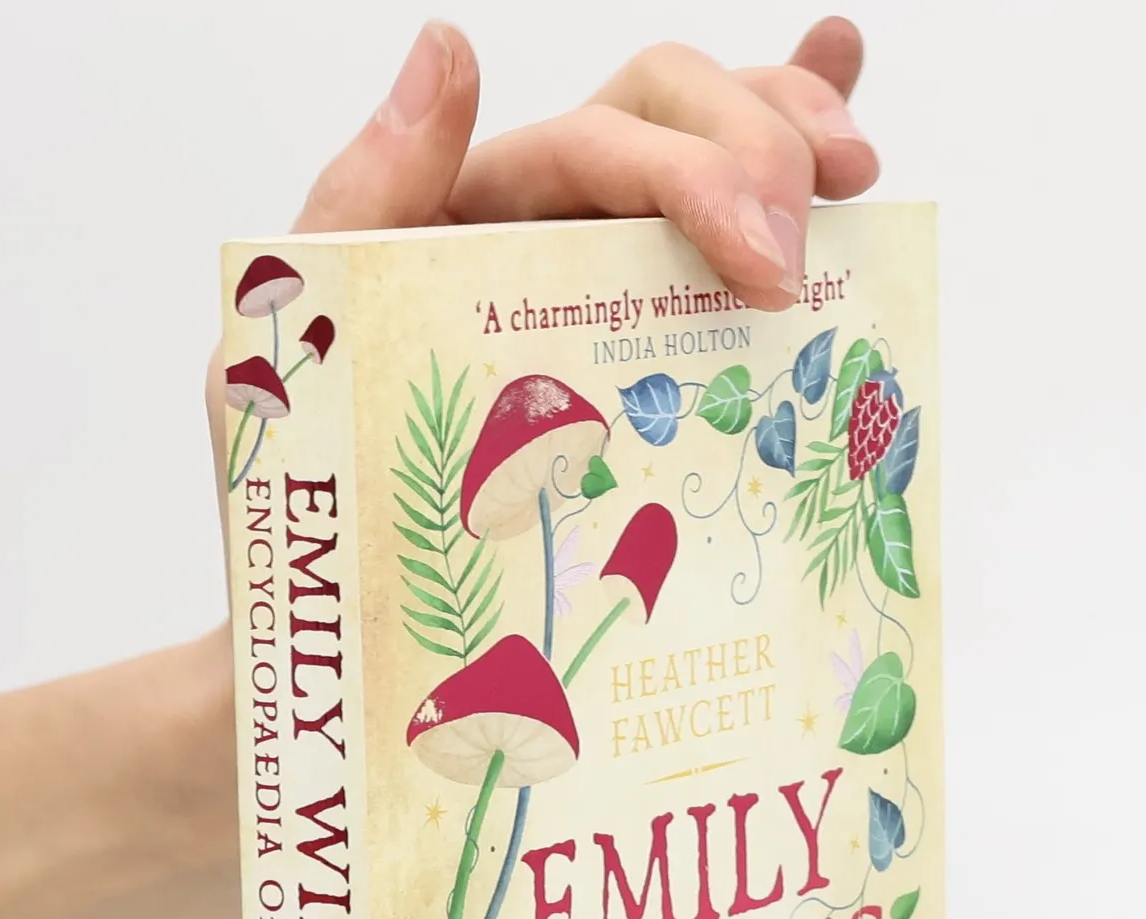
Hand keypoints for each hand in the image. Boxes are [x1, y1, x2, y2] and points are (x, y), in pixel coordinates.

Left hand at [209, 20, 878, 479]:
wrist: (332, 632)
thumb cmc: (300, 503)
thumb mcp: (285, 355)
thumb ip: (357, 204)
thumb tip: (448, 49)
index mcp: (464, 218)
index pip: (600, 143)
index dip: (697, 178)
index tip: (767, 268)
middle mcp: (538, 230)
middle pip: (670, 116)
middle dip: (759, 154)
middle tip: (800, 266)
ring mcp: (594, 285)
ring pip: (707, 148)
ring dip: (795, 127)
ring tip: (860, 173)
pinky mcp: (637, 360)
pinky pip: (715, 238)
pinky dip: (791, 154)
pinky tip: (857, 120)